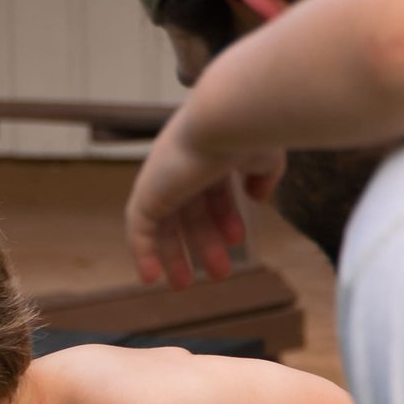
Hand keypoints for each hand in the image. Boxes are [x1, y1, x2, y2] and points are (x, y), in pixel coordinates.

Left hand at [126, 110, 278, 288]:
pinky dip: (143, 253)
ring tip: (186, 284)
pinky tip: (151, 279)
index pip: (212, 191)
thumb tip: (257, 198)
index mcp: (210, 154)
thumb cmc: (250, 133)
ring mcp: (162, 179)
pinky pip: (138, 230)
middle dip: (201, 243)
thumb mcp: (265, 157)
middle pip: (187, 212)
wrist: (227, 119)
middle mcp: (182, 165)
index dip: (224, 218)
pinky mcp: (146, 193)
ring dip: (174, 255)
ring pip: (163, 224)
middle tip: (217, 272)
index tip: (236, 242)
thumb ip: (262, 176)